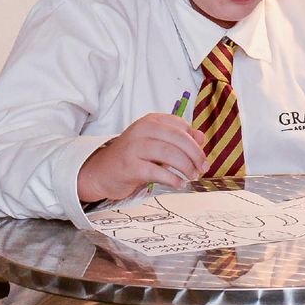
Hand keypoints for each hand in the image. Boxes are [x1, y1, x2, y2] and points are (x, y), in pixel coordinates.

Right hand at [77, 113, 206, 201]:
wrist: (102, 172)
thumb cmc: (132, 158)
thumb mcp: (157, 144)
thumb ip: (178, 139)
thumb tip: (201, 137)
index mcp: (151, 121)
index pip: (181, 126)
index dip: (195, 143)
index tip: (202, 157)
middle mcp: (142, 130)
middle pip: (178, 138)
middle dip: (195, 155)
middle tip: (202, 169)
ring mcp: (134, 147)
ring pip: (169, 153)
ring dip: (186, 167)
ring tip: (191, 177)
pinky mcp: (129, 166)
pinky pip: (157, 172)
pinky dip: (172, 179)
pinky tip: (179, 183)